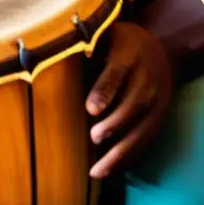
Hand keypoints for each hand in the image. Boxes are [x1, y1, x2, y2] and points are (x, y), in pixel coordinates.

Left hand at [86, 22, 173, 178]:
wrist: (159, 49)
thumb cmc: (117, 41)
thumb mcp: (103, 34)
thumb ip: (82, 43)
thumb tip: (45, 52)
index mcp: (128, 55)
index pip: (117, 73)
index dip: (105, 91)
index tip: (90, 109)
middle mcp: (147, 78)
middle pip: (134, 103)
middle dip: (115, 123)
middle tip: (94, 137)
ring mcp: (157, 99)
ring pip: (143, 127)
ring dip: (121, 150)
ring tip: (98, 168)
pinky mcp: (159, 116)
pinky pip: (147, 138)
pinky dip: (130, 156)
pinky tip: (111, 170)